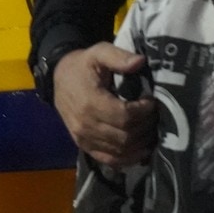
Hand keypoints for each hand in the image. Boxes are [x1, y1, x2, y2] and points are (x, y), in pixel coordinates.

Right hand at [54, 43, 156, 166]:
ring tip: (150, 129)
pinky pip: (110, 160)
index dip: (144, 111)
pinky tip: (141, 148)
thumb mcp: (98, 53)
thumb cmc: (82, 66)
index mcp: (90, 102)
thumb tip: (140, 62)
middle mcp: (85, 125)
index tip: (151, 101)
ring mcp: (84, 139)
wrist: (58, 80)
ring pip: (121, 150)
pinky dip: (128, 158)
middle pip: (126, 136)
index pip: (125, 116)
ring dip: (140, 143)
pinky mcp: (85, 147)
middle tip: (155, 116)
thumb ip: (118, 57)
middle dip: (145, 127)